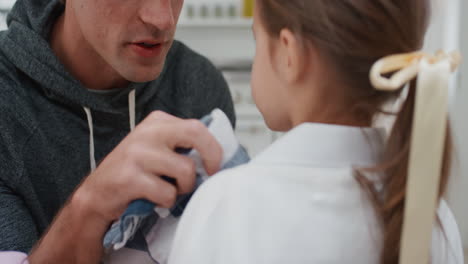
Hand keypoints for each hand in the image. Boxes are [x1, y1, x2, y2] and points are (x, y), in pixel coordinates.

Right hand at [72, 111, 222, 223]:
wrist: (97, 194)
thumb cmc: (134, 173)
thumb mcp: (157, 149)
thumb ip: (181, 146)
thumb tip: (217, 156)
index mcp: (157, 122)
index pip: (197, 127)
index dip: (213, 148)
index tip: (214, 166)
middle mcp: (147, 132)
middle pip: (195, 134)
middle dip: (211, 157)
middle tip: (207, 175)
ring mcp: (137, 153)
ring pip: (185, 170)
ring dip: (183, 188)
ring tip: (169, 190)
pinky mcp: (129, 177)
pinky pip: (167, 193)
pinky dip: (166, 201)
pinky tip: (153, 199)